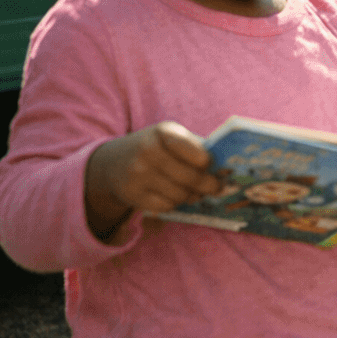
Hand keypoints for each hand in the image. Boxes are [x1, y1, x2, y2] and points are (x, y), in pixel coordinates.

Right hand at [84, 122, 220, 238]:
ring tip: (195, 191)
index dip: (209, 163)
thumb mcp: (171, 137)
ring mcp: (137, 174)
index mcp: (163, 132)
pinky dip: (175, 203)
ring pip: (180, 194)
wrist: (112, 162)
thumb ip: (195, 148)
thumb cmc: (155, 147)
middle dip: (209, 185)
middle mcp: (147, 151)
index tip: (215, 167)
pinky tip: (174, 194)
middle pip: (191, 177)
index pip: (195, 152)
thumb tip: (224, 170)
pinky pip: (166, 206)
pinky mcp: (132, 194)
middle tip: (217, 188)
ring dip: (192, 195)